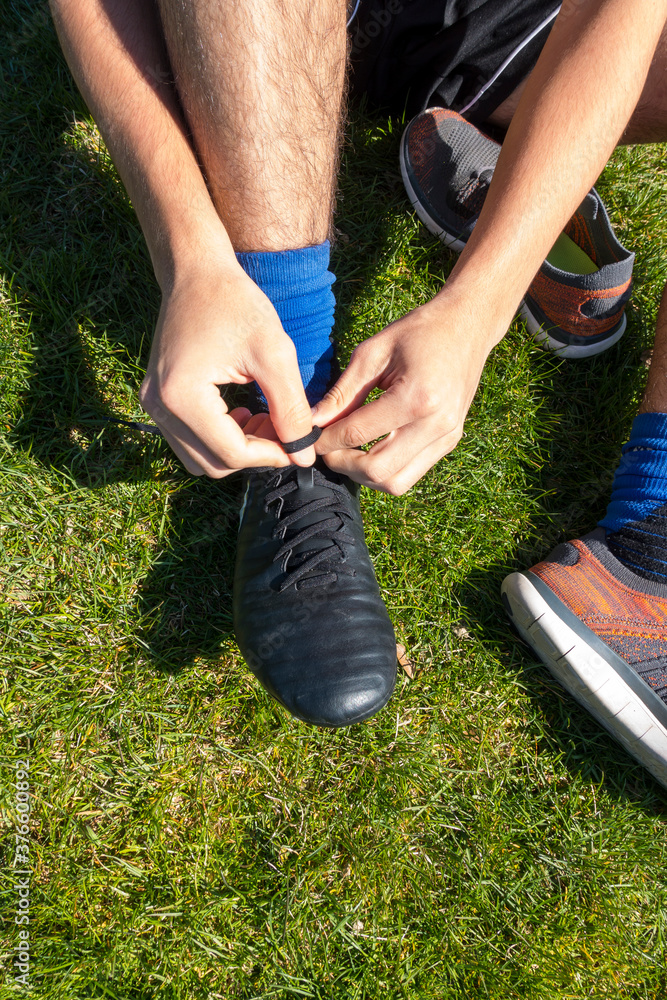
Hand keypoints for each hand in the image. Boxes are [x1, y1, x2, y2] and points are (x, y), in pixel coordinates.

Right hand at [140, 258, 315, 475]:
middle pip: (213, 464)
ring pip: (200, 458)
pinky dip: (220, 438)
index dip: (272, 456)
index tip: (299, 444)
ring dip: (237, 450)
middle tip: (283, 429)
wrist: (197, 272)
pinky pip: (190, 440)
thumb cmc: (236, 304)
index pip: (231, 453)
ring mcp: (153, 405)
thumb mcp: (274, 354)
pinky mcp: (156, 400)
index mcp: (182, 396)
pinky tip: (244, 413)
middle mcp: (159, 408)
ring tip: (266, 419)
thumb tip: (304, 456)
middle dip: (254, 454)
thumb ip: (291, 408)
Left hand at [312, 294, 501, 494]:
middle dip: (343, 464)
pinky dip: (386, 470)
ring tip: (348, 454)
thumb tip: (313, 421)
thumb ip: (342, 392)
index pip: (358, 433)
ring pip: (396, 482)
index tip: (311, 437)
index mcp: (416, 398)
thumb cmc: (418, 331)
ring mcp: (447, 437)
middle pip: (378, 470)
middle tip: (328, 449)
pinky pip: (412, 473)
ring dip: (365, 475)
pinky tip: (371, 450)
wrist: (467, 325)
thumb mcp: (372, 353)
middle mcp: (436, 424)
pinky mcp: (451, 441)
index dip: (327, 440)